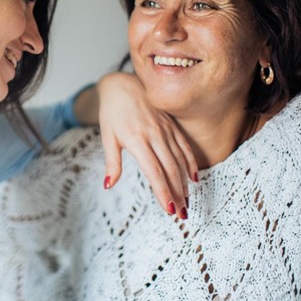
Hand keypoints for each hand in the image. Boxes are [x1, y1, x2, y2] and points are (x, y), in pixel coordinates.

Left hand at [80, 73, 196, 218]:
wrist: (122, 85)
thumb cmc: (112, 113)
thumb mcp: (107, 137)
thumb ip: (112, 162)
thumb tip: (108, 185)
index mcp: (137, 140)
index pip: (154, 171)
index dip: (163, 191)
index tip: (169, 209)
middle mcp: (155, 135)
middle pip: (170, 169)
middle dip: (177, 194)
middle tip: (182, 214)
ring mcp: (166, 130)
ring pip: (180, 160)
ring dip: (185, 183)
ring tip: (187, 202)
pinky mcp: (171, 125)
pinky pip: (184, 147)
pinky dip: (190, 163)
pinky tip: (193, 178)